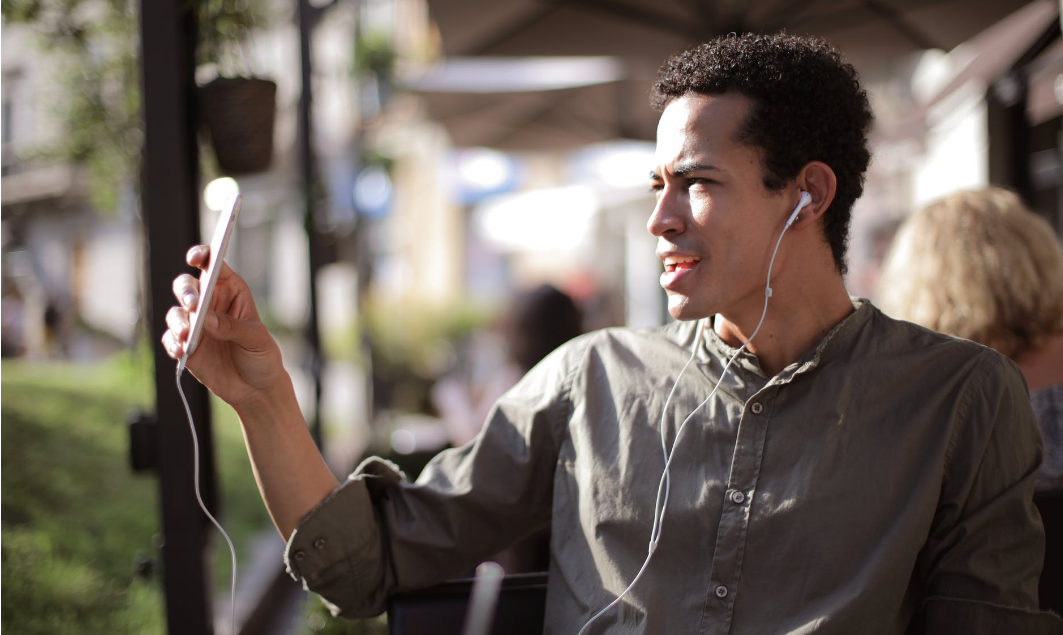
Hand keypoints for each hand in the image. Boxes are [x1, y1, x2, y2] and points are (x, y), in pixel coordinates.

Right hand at [162, 245, 286, 408]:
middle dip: (187, 293)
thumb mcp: (256, 339)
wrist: (255, 389)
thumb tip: (206, 320)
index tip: (196, 258)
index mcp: (231, 291)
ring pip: (175, 313)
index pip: (213, 266)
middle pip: (187, 287)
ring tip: (188, 336)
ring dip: (178, 322)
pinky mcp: (185, 345)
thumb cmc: (262, 357)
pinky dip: (173, 343)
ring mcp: (195, 325)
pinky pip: (170, 339)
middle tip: (194, 305)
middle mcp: (209, 304)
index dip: (202, 256)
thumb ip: (233, 327)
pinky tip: (182, 351)